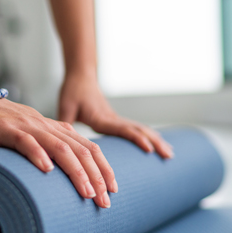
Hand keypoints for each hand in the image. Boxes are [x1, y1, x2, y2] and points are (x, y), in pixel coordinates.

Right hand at [0, 85, 116, 207]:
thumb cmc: (0, 124)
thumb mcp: (30, 136)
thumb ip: (47, 149)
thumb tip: (61, 176)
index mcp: (55, 129)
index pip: (88, 148)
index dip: (104, 168)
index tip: (113, 191)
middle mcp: (46, 127)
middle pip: (81, 150)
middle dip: (97, 177)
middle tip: (104, 201)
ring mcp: (28, 127)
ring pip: (60, 148)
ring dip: (76, 171)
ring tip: (87, 192)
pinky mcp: (7, 129)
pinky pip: (26, 142)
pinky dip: (38, 155)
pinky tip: (47, 170)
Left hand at [58, 73, 173, 158]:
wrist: (81, 76)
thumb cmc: (72, 91)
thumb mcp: (65, 106)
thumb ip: (64, 121)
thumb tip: (61, 141)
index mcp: (101, 118)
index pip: (123, 129)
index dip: (136, 139)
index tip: (149, 149)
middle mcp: (113, 119)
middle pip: (139, 130)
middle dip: (155, 143)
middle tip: (169, 156)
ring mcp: (116, 119)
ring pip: (141, 130)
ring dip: (156, 140)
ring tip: (170, 154)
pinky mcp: (116, 120)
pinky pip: (136, 129)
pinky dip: (149, 137)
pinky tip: (158, 145)